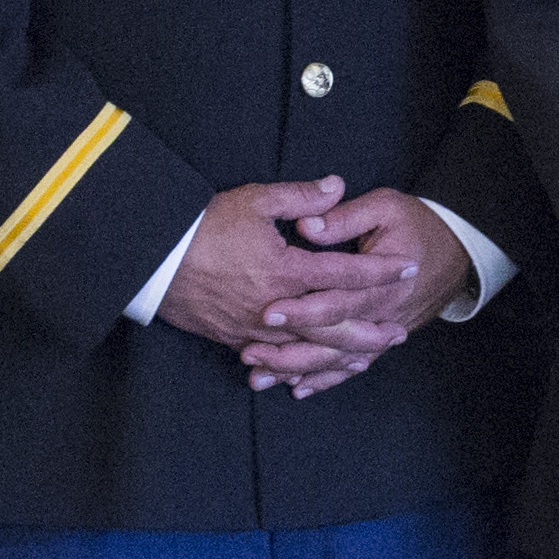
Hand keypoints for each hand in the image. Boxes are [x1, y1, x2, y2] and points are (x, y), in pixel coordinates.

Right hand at [157, 178, 401, 355]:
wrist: (151, 260)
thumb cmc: (201, 227)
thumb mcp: (254, 201)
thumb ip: (301, 197)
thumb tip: (337, 187)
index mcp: (286, 270)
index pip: (346, 273)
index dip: (379, 272)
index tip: (406, 269)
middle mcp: (276, 307)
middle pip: (336, 326)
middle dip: (370, 330)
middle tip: (398, 333)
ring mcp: (255, 329)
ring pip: (309, 352)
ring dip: (342, 355)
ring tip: (368, 355)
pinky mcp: (236, 339)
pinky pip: (277, 361)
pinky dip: (302, 368)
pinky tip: (316, 371)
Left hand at [242, 187, 477, 396]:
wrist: (458, 250)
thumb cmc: (417, 224)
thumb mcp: (385, 207)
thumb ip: (344, 218)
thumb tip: (308, 226)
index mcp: (383, 282)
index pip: (338, 302)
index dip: (303, 310)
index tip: (267, 312)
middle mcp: (383, 314)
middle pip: (333, 341)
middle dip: (289, 350)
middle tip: (250, 351)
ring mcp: (382, 331)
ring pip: (337, 362)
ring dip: (298, 371)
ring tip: (259, 376)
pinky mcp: (379, 339)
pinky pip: (350, 367)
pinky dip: (322, 380)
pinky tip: (295, 389)